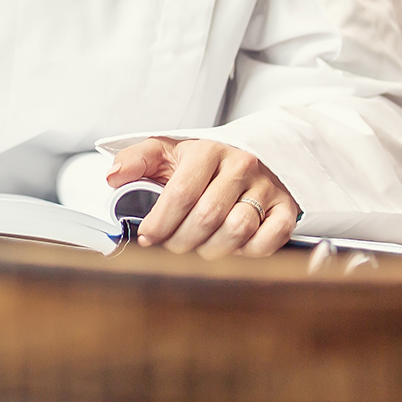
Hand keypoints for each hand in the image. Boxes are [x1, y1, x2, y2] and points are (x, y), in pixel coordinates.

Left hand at [108, 137, 299, 258]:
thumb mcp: (167, 152)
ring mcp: (266, 186)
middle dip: (182, 240)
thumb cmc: (202, 161)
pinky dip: (249, 251)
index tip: (148, 237)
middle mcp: (241, 165)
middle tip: (171, 247)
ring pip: (238, 229)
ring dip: (212, 249)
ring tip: (198, 247)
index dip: (161, 222)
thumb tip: (114, 176)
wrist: (251, 154)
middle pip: (207, 216)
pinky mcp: (287, 206)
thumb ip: (137, 160)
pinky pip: (271, 238)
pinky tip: (233, 247)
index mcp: (207, 150)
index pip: (181, 193)